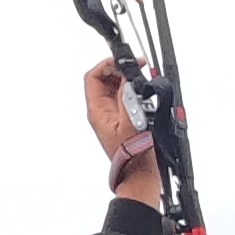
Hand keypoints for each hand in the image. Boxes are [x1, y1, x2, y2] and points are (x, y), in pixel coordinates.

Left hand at [82, 60, 164, 206]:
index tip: (121, 62)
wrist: (139, 173)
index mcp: (97, 112)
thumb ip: (127, 97)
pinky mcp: (121, 119)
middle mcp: (101, 112)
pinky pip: (123, 97)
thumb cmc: (133, 156)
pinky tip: (142, 91)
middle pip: (103, 80)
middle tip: (135, 67)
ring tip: (140, 78)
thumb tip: (126, 79)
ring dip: (126, 79)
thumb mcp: (131, 122)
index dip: (105, 65)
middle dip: (118, 70)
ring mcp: (111, 115)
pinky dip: (132, 90)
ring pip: (114, 87)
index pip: (92, 78)